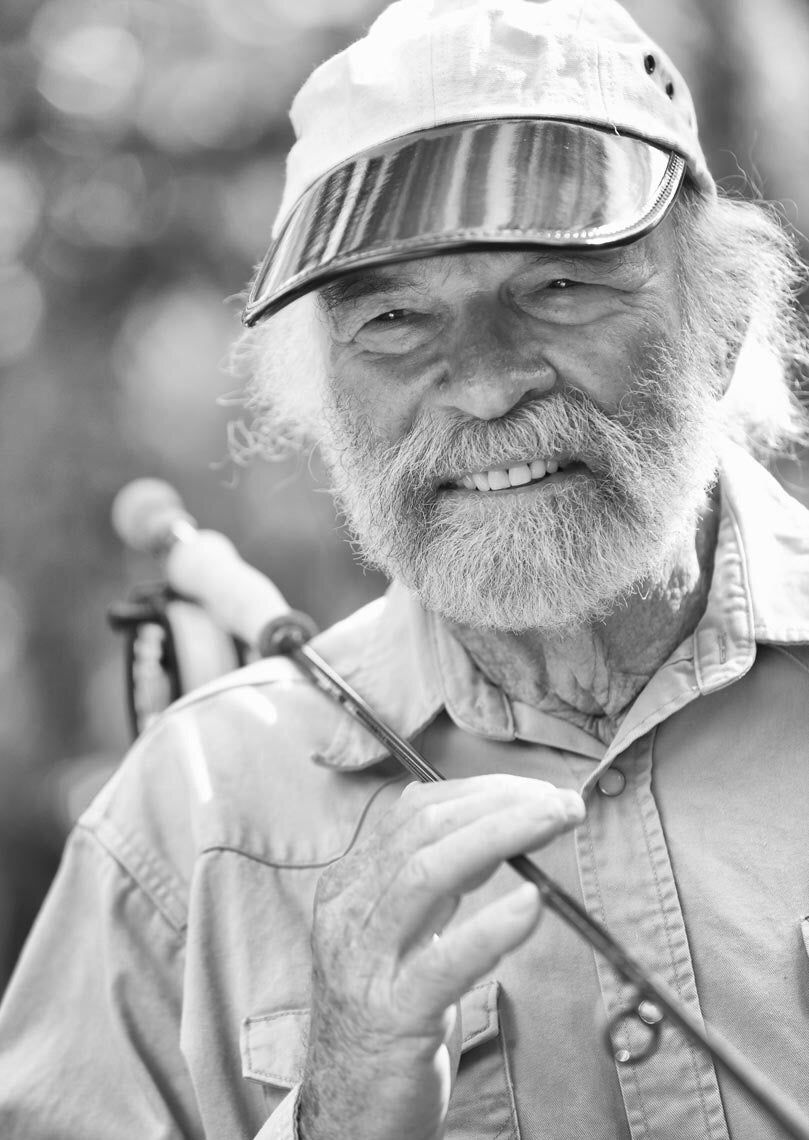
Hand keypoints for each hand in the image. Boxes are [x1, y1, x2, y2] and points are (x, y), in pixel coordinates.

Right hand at [297, 775, 584, 1139]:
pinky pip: (443, 961)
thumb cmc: (385, 1014)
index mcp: (350, 886)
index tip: (537, 790)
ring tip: (555, 823)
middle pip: (424, 830)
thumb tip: (498, 826)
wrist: (346, 1111)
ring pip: (427, 873)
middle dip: (499, 805)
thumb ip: (434, 883)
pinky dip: (490, 927)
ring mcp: (364, 962)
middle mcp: (348, 912)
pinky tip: (532, 905)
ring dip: (501, 837)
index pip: (414, 811)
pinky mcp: (392, 1015)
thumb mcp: (398, 935)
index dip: (481, 792)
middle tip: (563, 802)